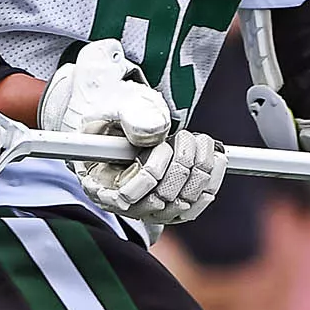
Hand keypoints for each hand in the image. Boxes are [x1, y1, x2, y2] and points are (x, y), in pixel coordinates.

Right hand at [41, 39, 226, 224]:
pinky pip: (195, 207)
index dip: (151, 173)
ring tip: (197, 141)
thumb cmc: (118, 108)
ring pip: (180, 206)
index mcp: (96, 179)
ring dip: (198, 171)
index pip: (125, 196)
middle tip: (184, 136)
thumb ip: (132, 114)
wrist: (127, 112)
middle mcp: (119, 200)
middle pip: (158, 202)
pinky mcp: (168, 204)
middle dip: (180, 166)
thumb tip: (154, 131)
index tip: (164, 145)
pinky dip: (210, 182)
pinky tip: (213, 159)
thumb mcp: (118, 102)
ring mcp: (145, 205)